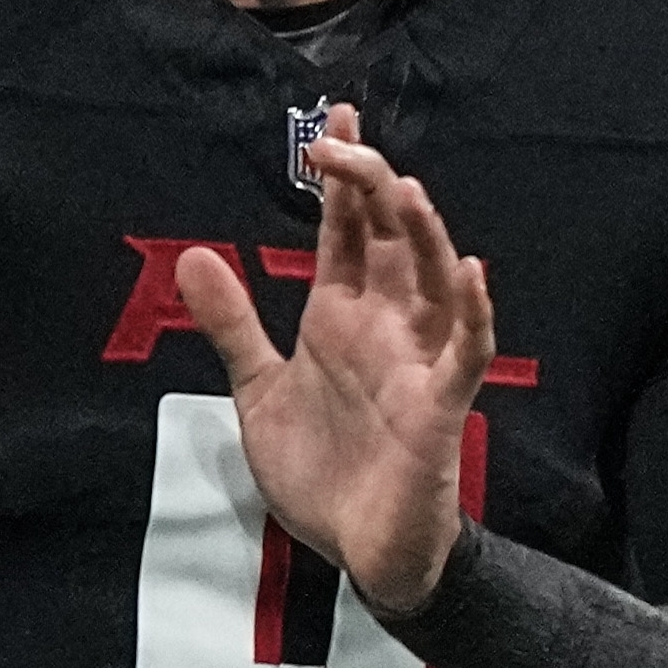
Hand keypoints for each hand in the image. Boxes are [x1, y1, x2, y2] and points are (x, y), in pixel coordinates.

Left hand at [175, 104, 494, 614]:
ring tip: (403, 186)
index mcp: (343, 316)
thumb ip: (233, 325)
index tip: (332, 115)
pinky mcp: (440, 407)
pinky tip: (471, 275)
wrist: (357, 552)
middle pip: (391, 238)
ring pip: (435, 281)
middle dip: (372, 184)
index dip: (342, 175)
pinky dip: (473, 314)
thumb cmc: (321, 469)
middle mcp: (386, 327)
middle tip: (341, 136)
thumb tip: (195, 255)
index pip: (348, 229)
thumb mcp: (259, 390)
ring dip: (424, 234)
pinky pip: (465, 353)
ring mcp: (418, 362)